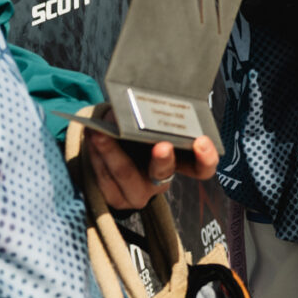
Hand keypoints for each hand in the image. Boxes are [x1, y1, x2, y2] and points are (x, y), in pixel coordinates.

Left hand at [85, 125, 217, 210]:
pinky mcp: (113, 196)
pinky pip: (103, 176)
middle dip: (162, 159)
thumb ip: (152, 116)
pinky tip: (91, 136)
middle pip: (163, 173)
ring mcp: (137, 193)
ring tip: (100, 132)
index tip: (202, 141)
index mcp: (180, 164)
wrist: (113, 151)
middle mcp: (161, 182)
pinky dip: (96, 154)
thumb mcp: (151, 125)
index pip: (202, 169)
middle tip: (161, 145)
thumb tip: (141, 101)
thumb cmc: (139, 133)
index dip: (205, 158)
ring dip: (111, 150)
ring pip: (125, 173)